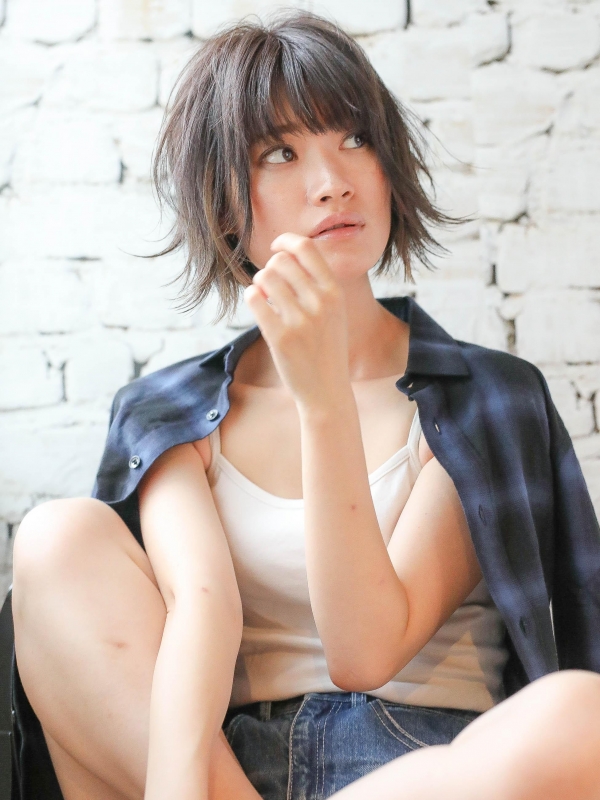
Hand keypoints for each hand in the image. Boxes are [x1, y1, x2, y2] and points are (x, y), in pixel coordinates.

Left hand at [243, 232, 349, 410]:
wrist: (326, 389)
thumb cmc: (326, 348)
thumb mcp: (334, 312)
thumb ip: (317, 284)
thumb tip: (285, 254)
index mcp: (335, 293)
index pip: (307, 248)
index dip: (286, 241)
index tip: (277, 247)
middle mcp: (320, 303)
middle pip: (281, 261)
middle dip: (270, 268)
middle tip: (271, 284)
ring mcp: (300, 321)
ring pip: (265, 277)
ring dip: (259, 283)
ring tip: (265, 297)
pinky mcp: (280, 337)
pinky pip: (254, 298)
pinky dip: (252, 297)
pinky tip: (259, 306)